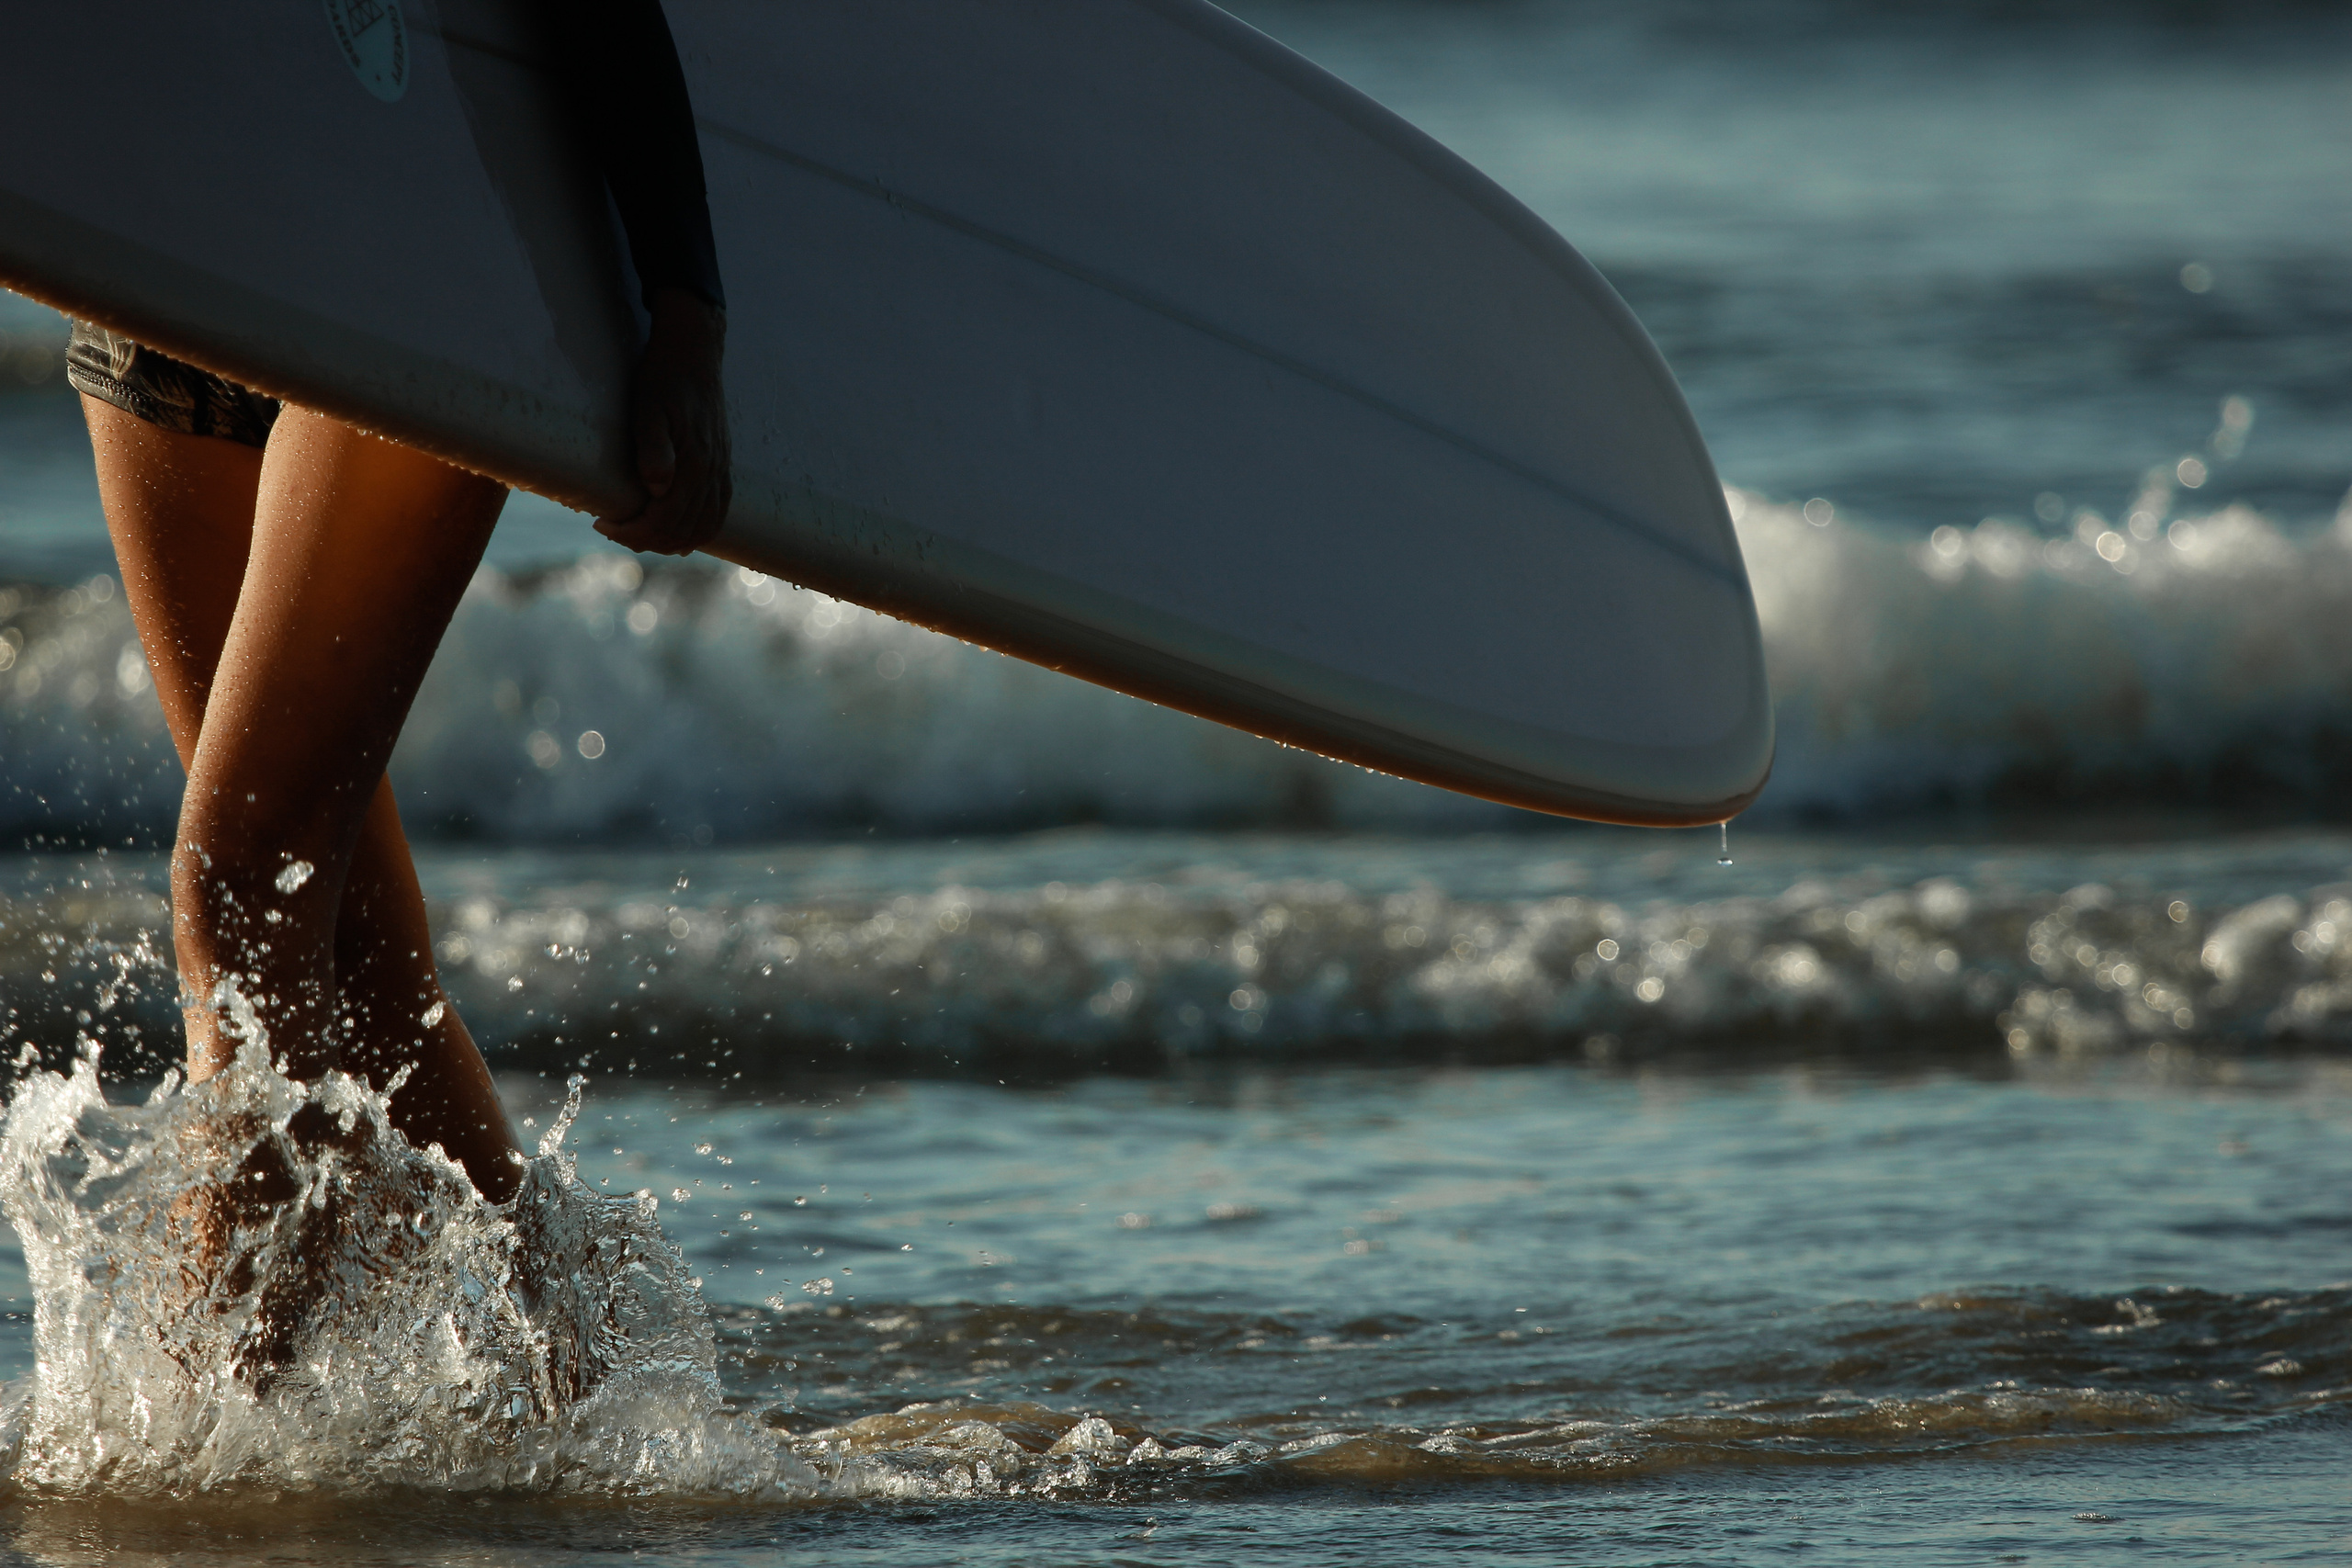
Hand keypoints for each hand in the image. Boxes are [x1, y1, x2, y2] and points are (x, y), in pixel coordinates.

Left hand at [594, 287, 731, 555]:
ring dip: (670, 541)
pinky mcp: (723, 467)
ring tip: (639, 534)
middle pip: (682, 530)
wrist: (694, 353)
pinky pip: (718, 514)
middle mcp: (712, 473)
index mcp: (695, 464)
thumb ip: (653, 447)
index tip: (603, 523)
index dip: (633, 531)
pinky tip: (678, 532)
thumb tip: (656, 487)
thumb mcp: (648, 407)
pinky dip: (698, 532)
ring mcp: (721, 472)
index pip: (665, 519)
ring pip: (702, 528)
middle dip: (645, 539)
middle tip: (612, 529)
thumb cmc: (663, 379)